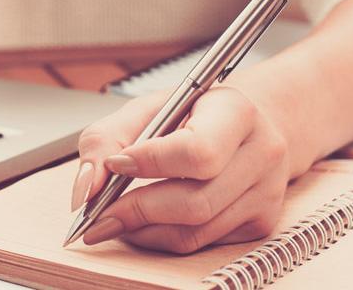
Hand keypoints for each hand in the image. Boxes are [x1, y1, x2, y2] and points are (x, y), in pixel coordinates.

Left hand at [72, 86, 290, 253]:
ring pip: (196, 229)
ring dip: (144, 230)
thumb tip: (85, 190)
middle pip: (196, 201)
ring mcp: (267, 193)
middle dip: (137, 210)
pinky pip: (203, 243)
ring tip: (113, 220)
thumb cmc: (191, 114)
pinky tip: (144, 224)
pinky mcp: (260, 222)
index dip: (151, 164)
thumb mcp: (146, 109)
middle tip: (97, 215)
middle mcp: (262, 152)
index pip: (197, 151)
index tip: (114, 166)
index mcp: (236, 112)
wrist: (243, 125)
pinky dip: (163, 238)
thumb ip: (105, 140)